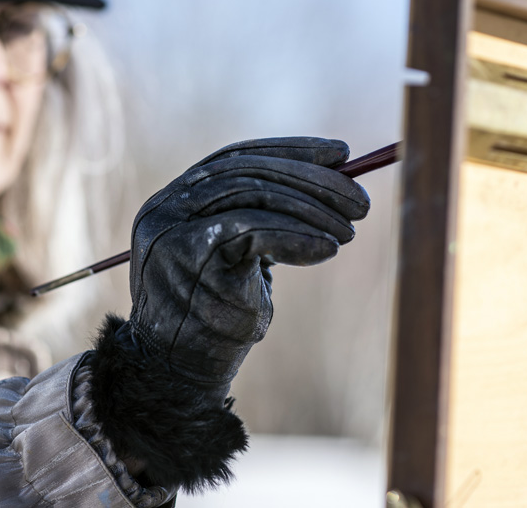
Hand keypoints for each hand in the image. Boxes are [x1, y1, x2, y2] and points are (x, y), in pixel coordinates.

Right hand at [127, 136, 369, 403]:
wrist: (177, 373)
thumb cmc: (216, 316)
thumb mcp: (238, 257)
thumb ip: (261, 218)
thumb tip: (329, 184)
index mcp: (174, 201)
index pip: (235, 158)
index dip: (291, 151)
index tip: (341, 154)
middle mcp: (166, 208)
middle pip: (247, 171)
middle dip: (310, 179)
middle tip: (360, 198)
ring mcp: (173, 230)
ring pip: (252, 194)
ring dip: (310, 207)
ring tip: (349, 228)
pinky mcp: (189, 256)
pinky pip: (253, 229)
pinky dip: (297, 236)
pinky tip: (328, 249)